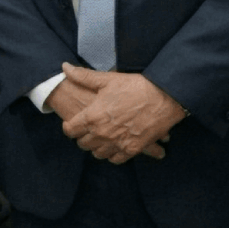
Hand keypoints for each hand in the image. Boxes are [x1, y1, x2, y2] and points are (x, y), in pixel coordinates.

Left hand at [45, 72, 163, 160]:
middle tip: (86, 131)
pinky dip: (112, 154)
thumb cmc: (134, 86)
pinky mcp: (133, 149)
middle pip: (83, 143)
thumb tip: (65, 67)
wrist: (163, 97)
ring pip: (98, 153)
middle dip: (82, 137)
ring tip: (99, 139)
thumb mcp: (107, 79)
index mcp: (92, 116)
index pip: (70, 130)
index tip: (71, 124)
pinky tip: (113, 146)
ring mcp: (117, 143)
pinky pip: (116, 159)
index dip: (68, 127)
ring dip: (96, 147)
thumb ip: (83, 76)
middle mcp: (102, 133)